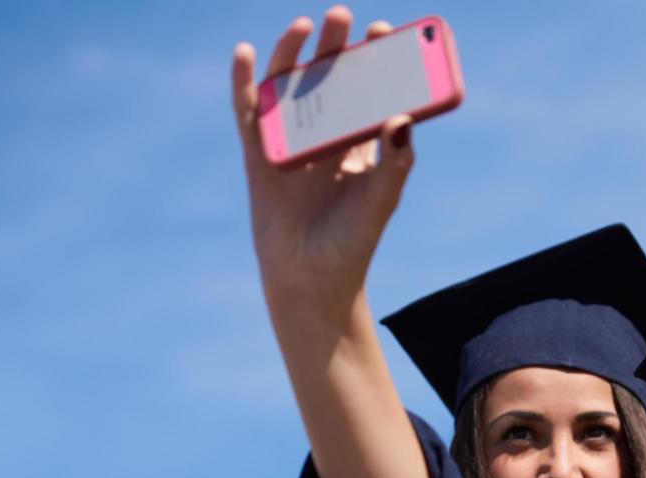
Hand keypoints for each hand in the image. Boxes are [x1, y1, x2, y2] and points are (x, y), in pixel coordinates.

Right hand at [231, 7, 414, 323]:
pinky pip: (249, 113)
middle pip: (329, 81)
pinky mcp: (258, 156)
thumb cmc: (351, 243)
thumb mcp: (380, 201)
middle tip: (342, 16)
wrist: (312, 282)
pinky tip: (244, 54)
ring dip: (293, 54)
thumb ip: (395, 162)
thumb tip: (402, 119)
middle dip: (335, 47)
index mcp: (360, 144)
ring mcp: (290, 144)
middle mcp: (325, 137)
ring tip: (304, 25)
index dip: (375, 61)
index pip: (370, 92)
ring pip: (289, 88)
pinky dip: (243, 83)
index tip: (384, 31)